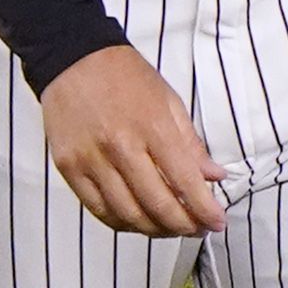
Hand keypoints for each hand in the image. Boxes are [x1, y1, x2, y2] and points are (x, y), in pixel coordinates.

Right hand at [40, 45, 227, 235]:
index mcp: (152, 126)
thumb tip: (214, 176)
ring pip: (128, 215)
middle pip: (157, 205)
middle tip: (198, 229)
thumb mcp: (167, 100)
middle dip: (184, 226)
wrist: (73, 57)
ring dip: (156, 230)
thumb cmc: (125, 76)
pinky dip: (123, 223)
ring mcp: (91, 160)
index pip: (185, 180)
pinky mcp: (69, 168)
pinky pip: (99, 210)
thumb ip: (190, 142)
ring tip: (171, 229)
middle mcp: (121, 146)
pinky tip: (138, 222)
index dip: (205, 209)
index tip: (218, 222)